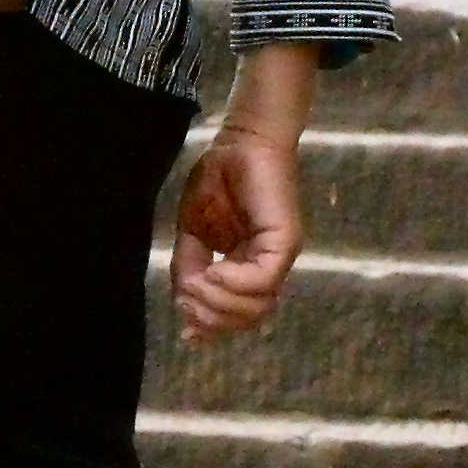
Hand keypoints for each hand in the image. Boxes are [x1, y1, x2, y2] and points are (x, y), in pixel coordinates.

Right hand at [170, 43, 318, 342]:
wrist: (238, 140)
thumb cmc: (218, 179)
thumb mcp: (191, 233)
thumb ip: (188, 270)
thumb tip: (184, 309)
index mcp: (248, 268)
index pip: (237, 316)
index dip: (211, 326)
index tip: (185, 327)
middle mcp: (268, 268)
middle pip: (247, 319)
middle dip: (212, 318)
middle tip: (188, 301)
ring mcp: (279, 256)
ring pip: (257, 306)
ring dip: (220, 302)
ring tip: (198, 283)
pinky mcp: (284, 241)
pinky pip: (262, 279)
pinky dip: (233, 282)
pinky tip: (213, 270)